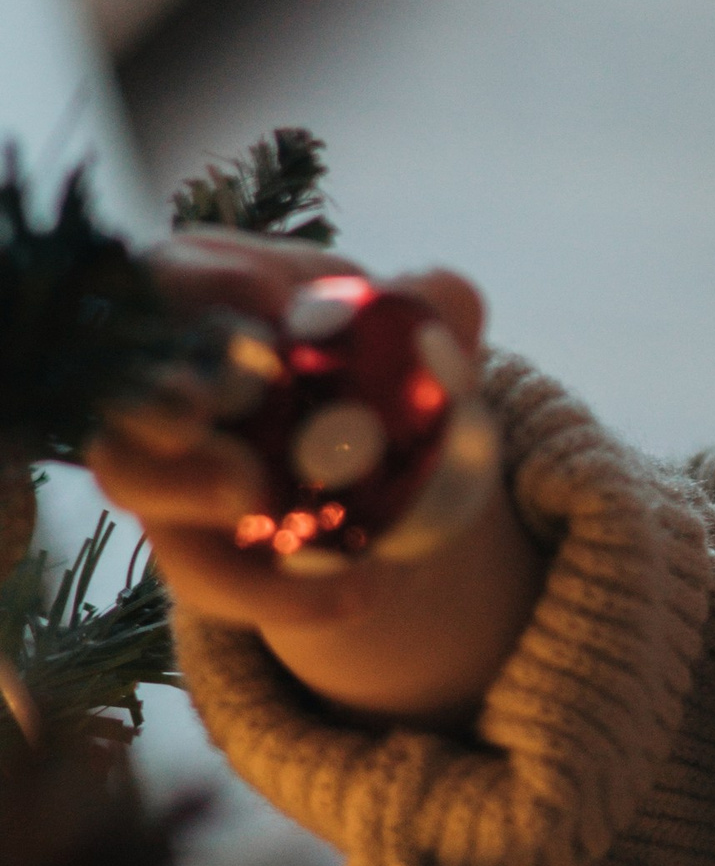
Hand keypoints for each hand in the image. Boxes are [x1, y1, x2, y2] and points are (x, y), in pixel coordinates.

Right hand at [88, 231, 543, 727]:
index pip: (170, 274)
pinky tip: (363, 591)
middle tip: (200, 404)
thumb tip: (442, 292)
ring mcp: (157, 466)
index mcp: (199, 298)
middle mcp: (153, 378)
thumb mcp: (407, 334)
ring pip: (131, 472)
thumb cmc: (365, 367)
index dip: (208, 283)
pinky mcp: (187, 549)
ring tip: (253, 493)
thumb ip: (432, 306)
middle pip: (120, 374)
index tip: (271, 303)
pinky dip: (285, 591)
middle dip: (153, 388)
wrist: (377, 475)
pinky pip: (212, 576)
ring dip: (186, 483)